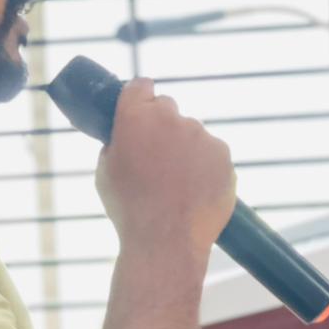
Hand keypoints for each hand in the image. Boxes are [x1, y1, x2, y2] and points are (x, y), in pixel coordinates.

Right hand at [97, 79, 235, 257]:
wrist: (167, 242)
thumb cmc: (130, 211)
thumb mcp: (105, 172)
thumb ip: (117, 143)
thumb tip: (126, 136)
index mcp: (135, 117)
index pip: (140, 86)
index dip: (140, 98)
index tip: (140, 109)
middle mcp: (170, 118)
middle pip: (167, 109)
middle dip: (162, 126)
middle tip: (156, 157)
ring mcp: (201, 135)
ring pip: (192, 133)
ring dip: (185, 149)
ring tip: (177, 185)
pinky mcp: (223, 154)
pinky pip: (212, 153)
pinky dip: (205, 167)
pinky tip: (194, 190)